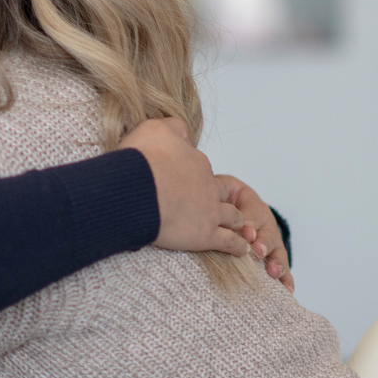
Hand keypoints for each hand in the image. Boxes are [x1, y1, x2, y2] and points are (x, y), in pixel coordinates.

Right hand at [117, 118, 248, 256]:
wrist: (136, 189)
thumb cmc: (140, 160)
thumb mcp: (154, 129)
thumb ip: (172, 129)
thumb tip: (183, 132)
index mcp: (196, 162)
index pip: (202, 169)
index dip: (194, 177)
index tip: (184, 184)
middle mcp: (208, 185)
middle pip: (221, 192)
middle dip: (217, 199)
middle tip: (210, 208)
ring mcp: (211, 211)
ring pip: (233, 216)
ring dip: (235, 221)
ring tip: (237, 228)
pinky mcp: (207, 235)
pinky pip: (230, 242)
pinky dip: (237, 245)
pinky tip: (241, 249)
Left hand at [217, 174, 293, 291]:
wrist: (225, 212)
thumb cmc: (222, 204)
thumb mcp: (224, 196)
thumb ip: (229, 208)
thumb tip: (240, 230)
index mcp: (253, 206)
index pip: (254, 213)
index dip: (251, 223)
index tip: (247, 234)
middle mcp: (265, 225)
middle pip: (269, 233)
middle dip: (264, 243)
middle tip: (259, 252)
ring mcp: (269, 242)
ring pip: (277, 252)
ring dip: (276, 262)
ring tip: (273, 272)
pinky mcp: (271, 258)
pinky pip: (281, 269)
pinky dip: (285, 280)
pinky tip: (287, 290)